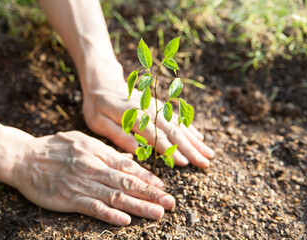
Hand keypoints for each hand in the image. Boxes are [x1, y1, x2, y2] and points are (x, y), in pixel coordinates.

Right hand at [10, 131, 174, 224]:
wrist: (23, 157)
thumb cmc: (53, 148)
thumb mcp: (81, 141)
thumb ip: (105, 150)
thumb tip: (129, 159)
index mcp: (97, 153)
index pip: (127, 167)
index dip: (147, 178)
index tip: (162, 186)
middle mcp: (93, 168)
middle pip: (126, 183)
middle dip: (151, 194)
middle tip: (170, 203)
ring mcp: (81, 184)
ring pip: (115, 197)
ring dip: (138, 206)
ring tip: (157, 213)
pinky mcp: (68, 199)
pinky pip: (92, 208)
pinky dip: (109, 215)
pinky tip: (125, 221)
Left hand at [82, 65, 214, 167]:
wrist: (102, 82)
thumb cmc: (97, 106)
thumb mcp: (99, 122)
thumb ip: (118, 135)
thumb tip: (137, 151)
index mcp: (132, 116)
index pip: (155, 136)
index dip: (171, 150)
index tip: (185, 164)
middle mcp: (148, 109)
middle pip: (173, 130)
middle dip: (190, 148)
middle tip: (205, 163)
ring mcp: (155, 106)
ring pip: (178, 124)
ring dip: (194, 139)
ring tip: (209, 152)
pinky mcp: (158, 105)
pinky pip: (176, 116)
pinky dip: (189, 127)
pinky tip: (199, 137)